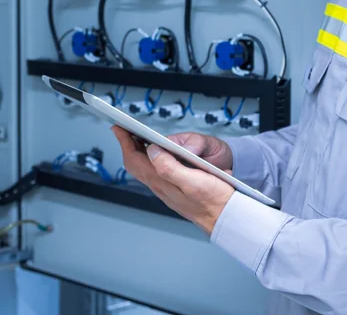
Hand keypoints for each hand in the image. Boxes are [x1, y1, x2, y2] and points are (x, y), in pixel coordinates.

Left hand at [112, 126, 233, 235]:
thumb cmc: (214, 201)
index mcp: (163, 182)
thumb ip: (170, 167)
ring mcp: (167, 190)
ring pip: (144, 169)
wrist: (227, 218)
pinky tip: (157, 154)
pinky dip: (150, 159)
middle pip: (135, 164)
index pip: (135, 160)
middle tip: (124, 130)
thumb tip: (152, 151)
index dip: (125, 143)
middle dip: (127, 146)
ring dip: (137, 152)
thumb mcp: (194, 181)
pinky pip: (155, 173)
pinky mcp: (175, 191)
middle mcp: (161, 187)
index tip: (119, 128)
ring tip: (137, 138)